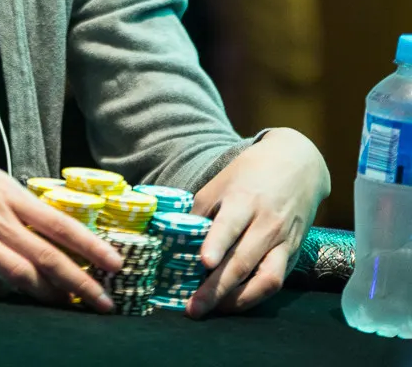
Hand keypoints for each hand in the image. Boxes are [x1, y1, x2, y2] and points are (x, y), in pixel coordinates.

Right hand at [0, 105, 121, 310]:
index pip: (60, 225)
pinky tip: (4, 291)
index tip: (116, 264)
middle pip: (46, 258)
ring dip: (44, 294)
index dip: (91, 247)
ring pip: (17, 276)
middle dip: (80, 283)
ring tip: (64, 304)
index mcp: (8, 192)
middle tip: (104, 302)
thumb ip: (11, 200)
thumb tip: (36, 223)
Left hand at [187, 127, 329, 317]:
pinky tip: (235, 302)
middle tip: (194, 308)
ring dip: (238, 300)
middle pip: (243, 260)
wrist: (298, 164)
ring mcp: (284, 240)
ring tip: (213, 310)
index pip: (230, 224)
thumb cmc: (251, 173)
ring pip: (265, 278)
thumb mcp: (221, 182)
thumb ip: (201, 210)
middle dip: (217, 288)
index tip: (204, 262)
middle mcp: (267, 222)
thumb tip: (178, 238)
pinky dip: (255, 296)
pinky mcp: (294, 253)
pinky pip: (276, 281)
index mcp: (244, 199)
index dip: (217, 244)